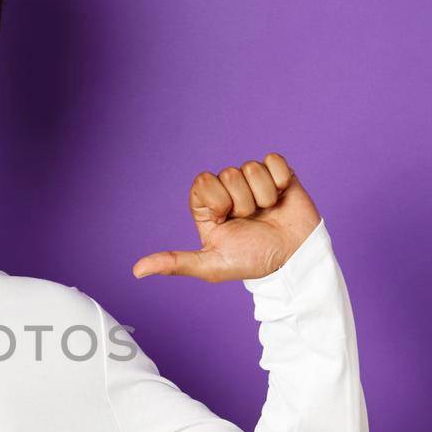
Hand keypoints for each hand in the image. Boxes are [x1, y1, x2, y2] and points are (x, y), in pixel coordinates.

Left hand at [131, 152, 322, 282]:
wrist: (294, 260)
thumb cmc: (253, 262)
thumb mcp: (211, 265)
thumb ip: (176, 262)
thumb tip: (136, 271)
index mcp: (208, 206)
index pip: (203, 182)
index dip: (217, 200)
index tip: (226, 220)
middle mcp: (228, 190)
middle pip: (228, 174)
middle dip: (242, 202)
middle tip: (251, 220)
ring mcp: (253, 181)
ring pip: (250, 168)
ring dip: (263, 196)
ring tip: (267, 213)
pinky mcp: (278, 173)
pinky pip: (273, 160)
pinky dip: (280, 182)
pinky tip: (281, 199)